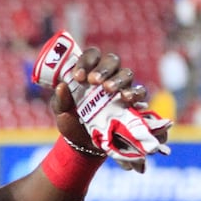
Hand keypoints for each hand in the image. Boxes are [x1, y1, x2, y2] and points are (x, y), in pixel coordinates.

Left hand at [46, 42, 170, 171]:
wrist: (82, 144)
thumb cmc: (72, 121)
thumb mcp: (61, 112)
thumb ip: (60, 100)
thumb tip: (61, 86)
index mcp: (89, 73)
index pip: (92, 56)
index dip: (86, 61)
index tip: (78, 76)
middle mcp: (107, 76)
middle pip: (112, 60)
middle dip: (103, 68)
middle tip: (94, 80)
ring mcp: (121, 88)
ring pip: (126, 73)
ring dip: (118, 79)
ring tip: (108, 89)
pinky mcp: (131, 102)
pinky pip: (139, 91)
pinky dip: (134, 92)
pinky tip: (126, 97)